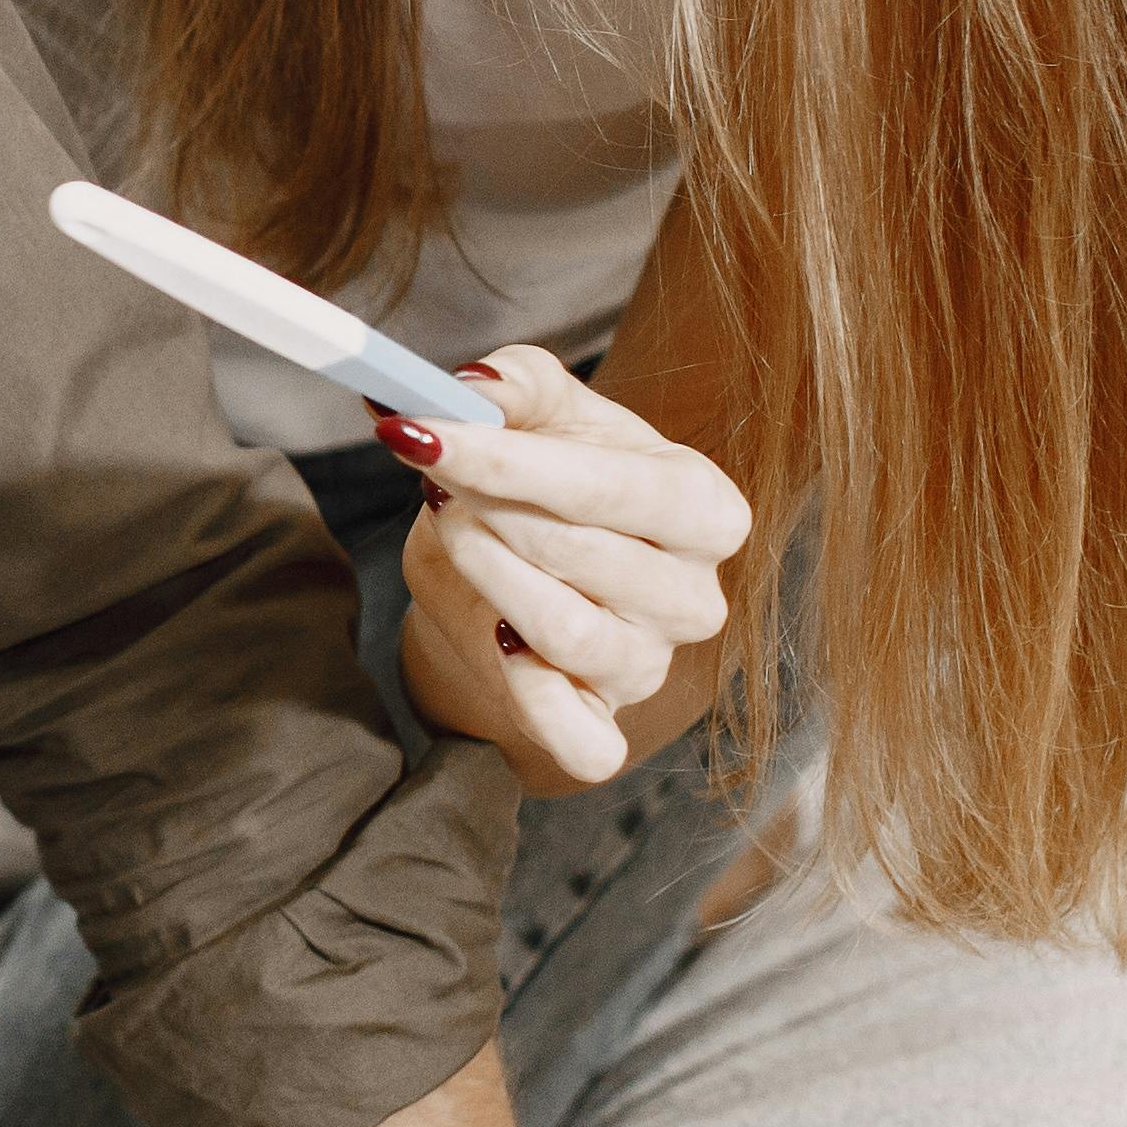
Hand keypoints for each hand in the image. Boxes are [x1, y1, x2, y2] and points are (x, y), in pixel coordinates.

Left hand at [381, 345, 749, 793]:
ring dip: (489, 577)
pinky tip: (497, 639)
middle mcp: (693, 595)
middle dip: (492, 511)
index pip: (616, 488)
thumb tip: (472, 386)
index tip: (424, 432)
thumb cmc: (546, 482)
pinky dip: (530, 697)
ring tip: (452, 529)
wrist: (513, 571)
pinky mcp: (606, 728)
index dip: (511, 462)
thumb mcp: (542, 414)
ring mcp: (652, 667)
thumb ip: (516, 385)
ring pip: (570, 637)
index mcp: (703, 507)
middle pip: (588, 558)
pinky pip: (580, 741)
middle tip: (434, 477)